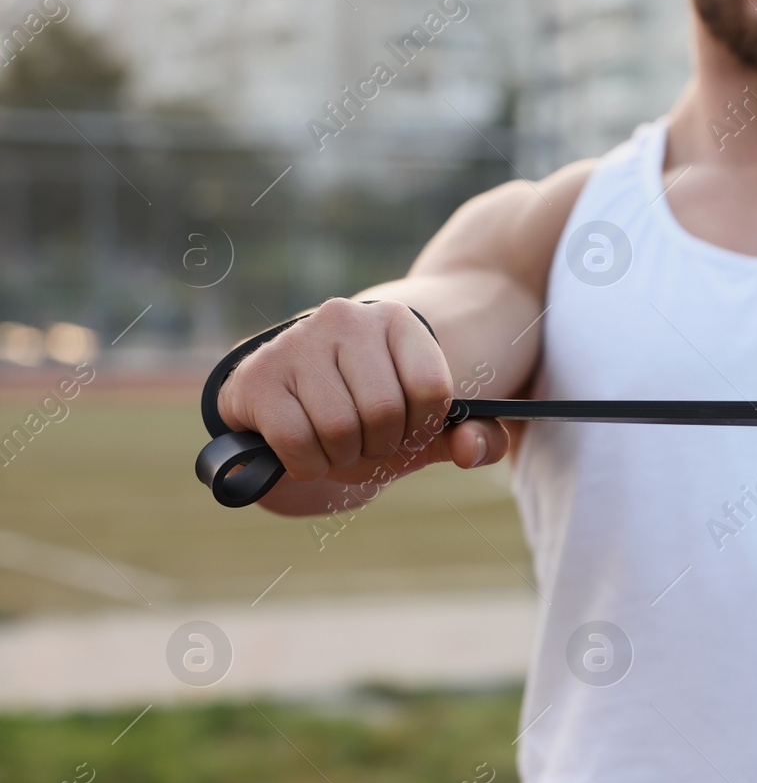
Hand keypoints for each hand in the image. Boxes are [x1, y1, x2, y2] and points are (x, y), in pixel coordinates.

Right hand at [215, 298, 508, 487]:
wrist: (297, 404)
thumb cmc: (373, 414)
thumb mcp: (427, 426)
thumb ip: (474, 437)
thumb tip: (471, 447)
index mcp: (397, 321)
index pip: (432, 389)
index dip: (423, 428)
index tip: (409, 430)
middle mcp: (344, 317)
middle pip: (384, 412)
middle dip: (380, 447)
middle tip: (368, 442)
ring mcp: (295, 342)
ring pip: (339, 429)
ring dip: (343, 458)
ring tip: (337, 444)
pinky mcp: (256, 377)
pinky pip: (296, 442)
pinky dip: (307, 464)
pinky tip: (305, 449)